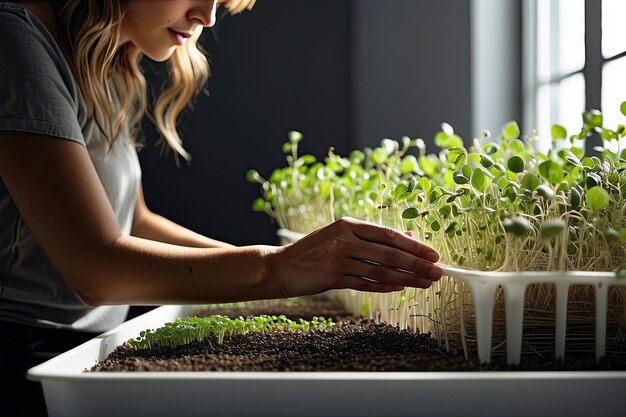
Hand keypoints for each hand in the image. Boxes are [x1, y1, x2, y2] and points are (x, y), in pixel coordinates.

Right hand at [268, 217, 442, 297]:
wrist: (280, 266)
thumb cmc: (312, 251)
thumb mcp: (340, 236)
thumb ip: (370, 238)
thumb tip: (408, 238)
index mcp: (348, 224)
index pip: (388, 234)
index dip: (413, 245)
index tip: (433, 253)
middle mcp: (344, 240)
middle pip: (389, 252)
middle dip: (417, 263)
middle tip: (438, 271)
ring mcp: (338, 259)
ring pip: (381, 270)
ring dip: (407, 278)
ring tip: (426, 283)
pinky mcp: (333, 278)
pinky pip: (366, 284)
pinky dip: (386, 287)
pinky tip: (401, 288)